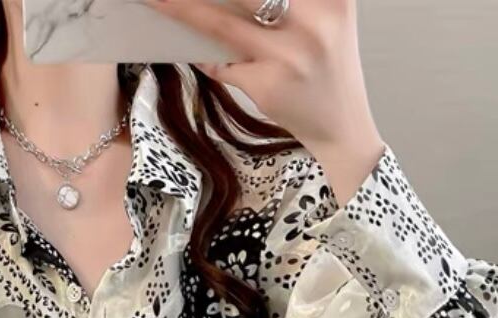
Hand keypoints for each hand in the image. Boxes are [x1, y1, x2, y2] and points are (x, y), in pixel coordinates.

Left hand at [144, 0, 385, 202]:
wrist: (342, 125)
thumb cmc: (326, 65)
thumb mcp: (324, 18)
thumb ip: (288, 2)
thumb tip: (224, 0)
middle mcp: (314, 20)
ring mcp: (288, 54)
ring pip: (220, 24)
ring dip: (181, 10)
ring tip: (155, 1)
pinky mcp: (267, 85)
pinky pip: (222, 64)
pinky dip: (210, 59)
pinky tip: (206, 57)